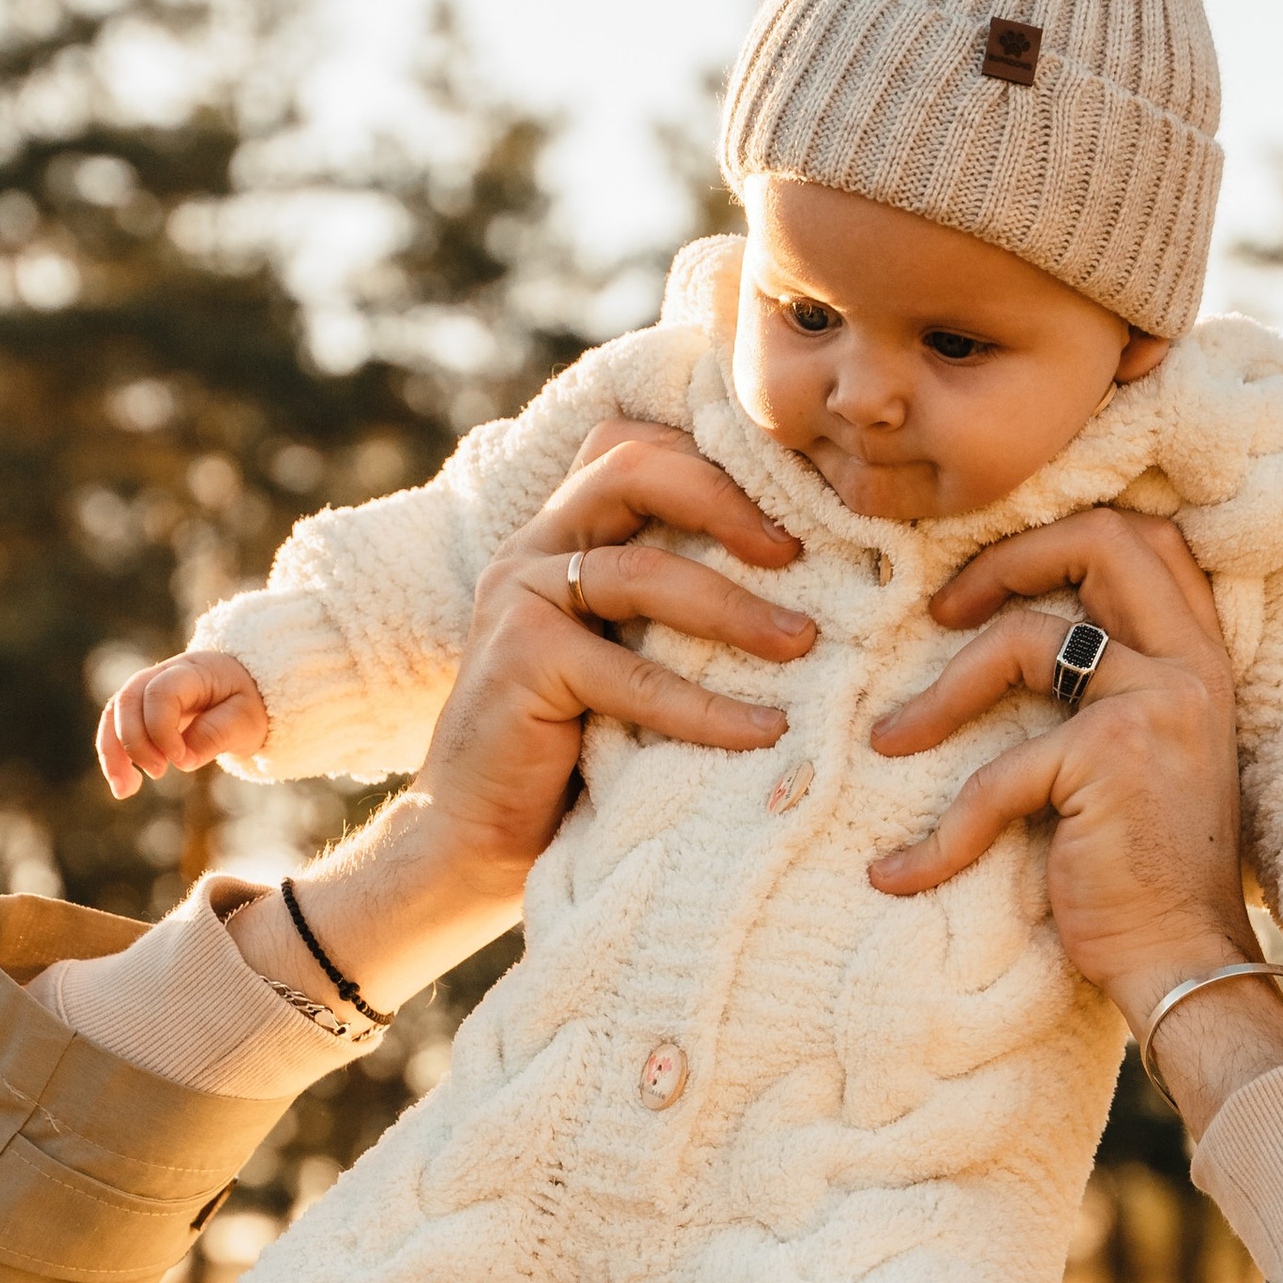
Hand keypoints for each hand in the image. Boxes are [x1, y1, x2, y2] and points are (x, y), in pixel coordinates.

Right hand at [97, 650, 267, 797]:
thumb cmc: (246, 703)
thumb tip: (182, 761)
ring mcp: (146, 688)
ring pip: (114, 713)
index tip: (180, 760)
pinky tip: (124, 786)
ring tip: (125, 791)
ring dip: (113, 753)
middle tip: (159, 773)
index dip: (162, 729)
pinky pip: (115, 728)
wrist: (243, 688)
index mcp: (192, 671)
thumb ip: (215, 736)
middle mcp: (161, 674)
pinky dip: (113, 757)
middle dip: (135, 742)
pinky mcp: (139, 709)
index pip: (160, 693)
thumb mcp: (245, 720)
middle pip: (128, 700)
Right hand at [234, 422, 813, 1020]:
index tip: (795, 503)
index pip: (633, 446)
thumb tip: (809, 580)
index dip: (715, 456)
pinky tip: (763, 732)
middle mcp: (532, 548)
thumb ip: (673, 601)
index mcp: (559, 531)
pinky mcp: (521, 665)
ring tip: (804, 644)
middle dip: (727, 499)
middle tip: (800, 552)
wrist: (473, 836)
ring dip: (735, 607)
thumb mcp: (625, 652)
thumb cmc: (571, 747)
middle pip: (631, 468)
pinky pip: (632, 676)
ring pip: (641, 570)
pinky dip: (706, 707)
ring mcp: (519, 600)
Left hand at [868, 509, 1282, 1137]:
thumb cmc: (1148, 872)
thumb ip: (1107, 690)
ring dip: (943, 691)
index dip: (1058, 536)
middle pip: (1105, 539)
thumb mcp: (1143, 757)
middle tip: (940, 610)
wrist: (1184, 961)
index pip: (1146, 540)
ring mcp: (1156, 705)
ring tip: (890, 738)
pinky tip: (899, 875)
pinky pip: (998, 772)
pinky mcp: (1110, 760)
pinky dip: (940, 833)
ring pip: (1029, 640)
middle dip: (1006, 559)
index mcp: (1198, 657)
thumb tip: (1008, 642)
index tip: (988, 586)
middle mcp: (1189, 666)